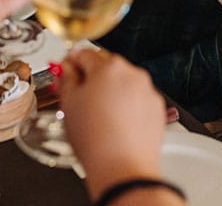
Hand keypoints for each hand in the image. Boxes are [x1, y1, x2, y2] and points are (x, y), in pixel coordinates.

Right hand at [59, 48, 166, 200]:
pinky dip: (126, 108)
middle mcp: (132, 74)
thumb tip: (67, 69)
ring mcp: (147, 92)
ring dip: (109, 93)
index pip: (83, 54)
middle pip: (106, 67)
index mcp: (109, 66)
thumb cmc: (96, 139)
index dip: (70, 64)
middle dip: (91, 79)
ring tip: (97, 117)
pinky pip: (137, 101)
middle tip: (78, 98)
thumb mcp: (68, 103)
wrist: (122, 169)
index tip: (65, 73)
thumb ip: (66, 78)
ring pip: (122, 85)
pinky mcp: (156, 110)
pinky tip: (113, 125)